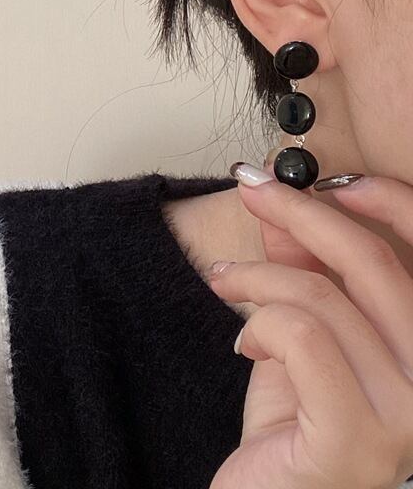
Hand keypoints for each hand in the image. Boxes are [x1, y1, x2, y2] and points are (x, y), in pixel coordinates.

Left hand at [206, 169, 412, 488]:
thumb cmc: (291, 418)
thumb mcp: (300, 324)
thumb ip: (300, 264)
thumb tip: (282, 196)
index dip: (388, 200)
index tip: (324, 177)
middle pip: (370, 262)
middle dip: (299, 212)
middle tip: (251, 189)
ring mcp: (407, 418)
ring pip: (320, 295)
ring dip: (256, 277)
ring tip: (224, 282)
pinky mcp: (358, 440)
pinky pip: (300, 338)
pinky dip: (259, 325)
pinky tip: (244, 344)